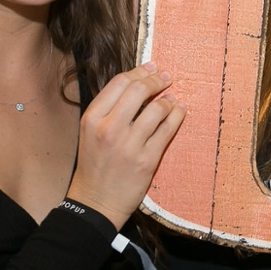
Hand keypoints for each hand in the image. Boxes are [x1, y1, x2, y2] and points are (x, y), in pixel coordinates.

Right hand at [65, 62, 185, 228]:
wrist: (96, 201)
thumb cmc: (95, 164)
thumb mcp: (90, 132)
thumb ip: (109, 109)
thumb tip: (137, 83)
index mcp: (92, 119)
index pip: (120, 83)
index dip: (140, 72)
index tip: (152, 67)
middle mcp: (109, 129)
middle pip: (139, 90)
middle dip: (156, 80)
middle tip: (166, 77)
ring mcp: (129, 145)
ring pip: (157, 109)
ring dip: (169, 99)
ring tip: (172, 98)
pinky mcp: (147, 159)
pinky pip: (168, 129)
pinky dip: (177, 115)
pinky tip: (180, 110)